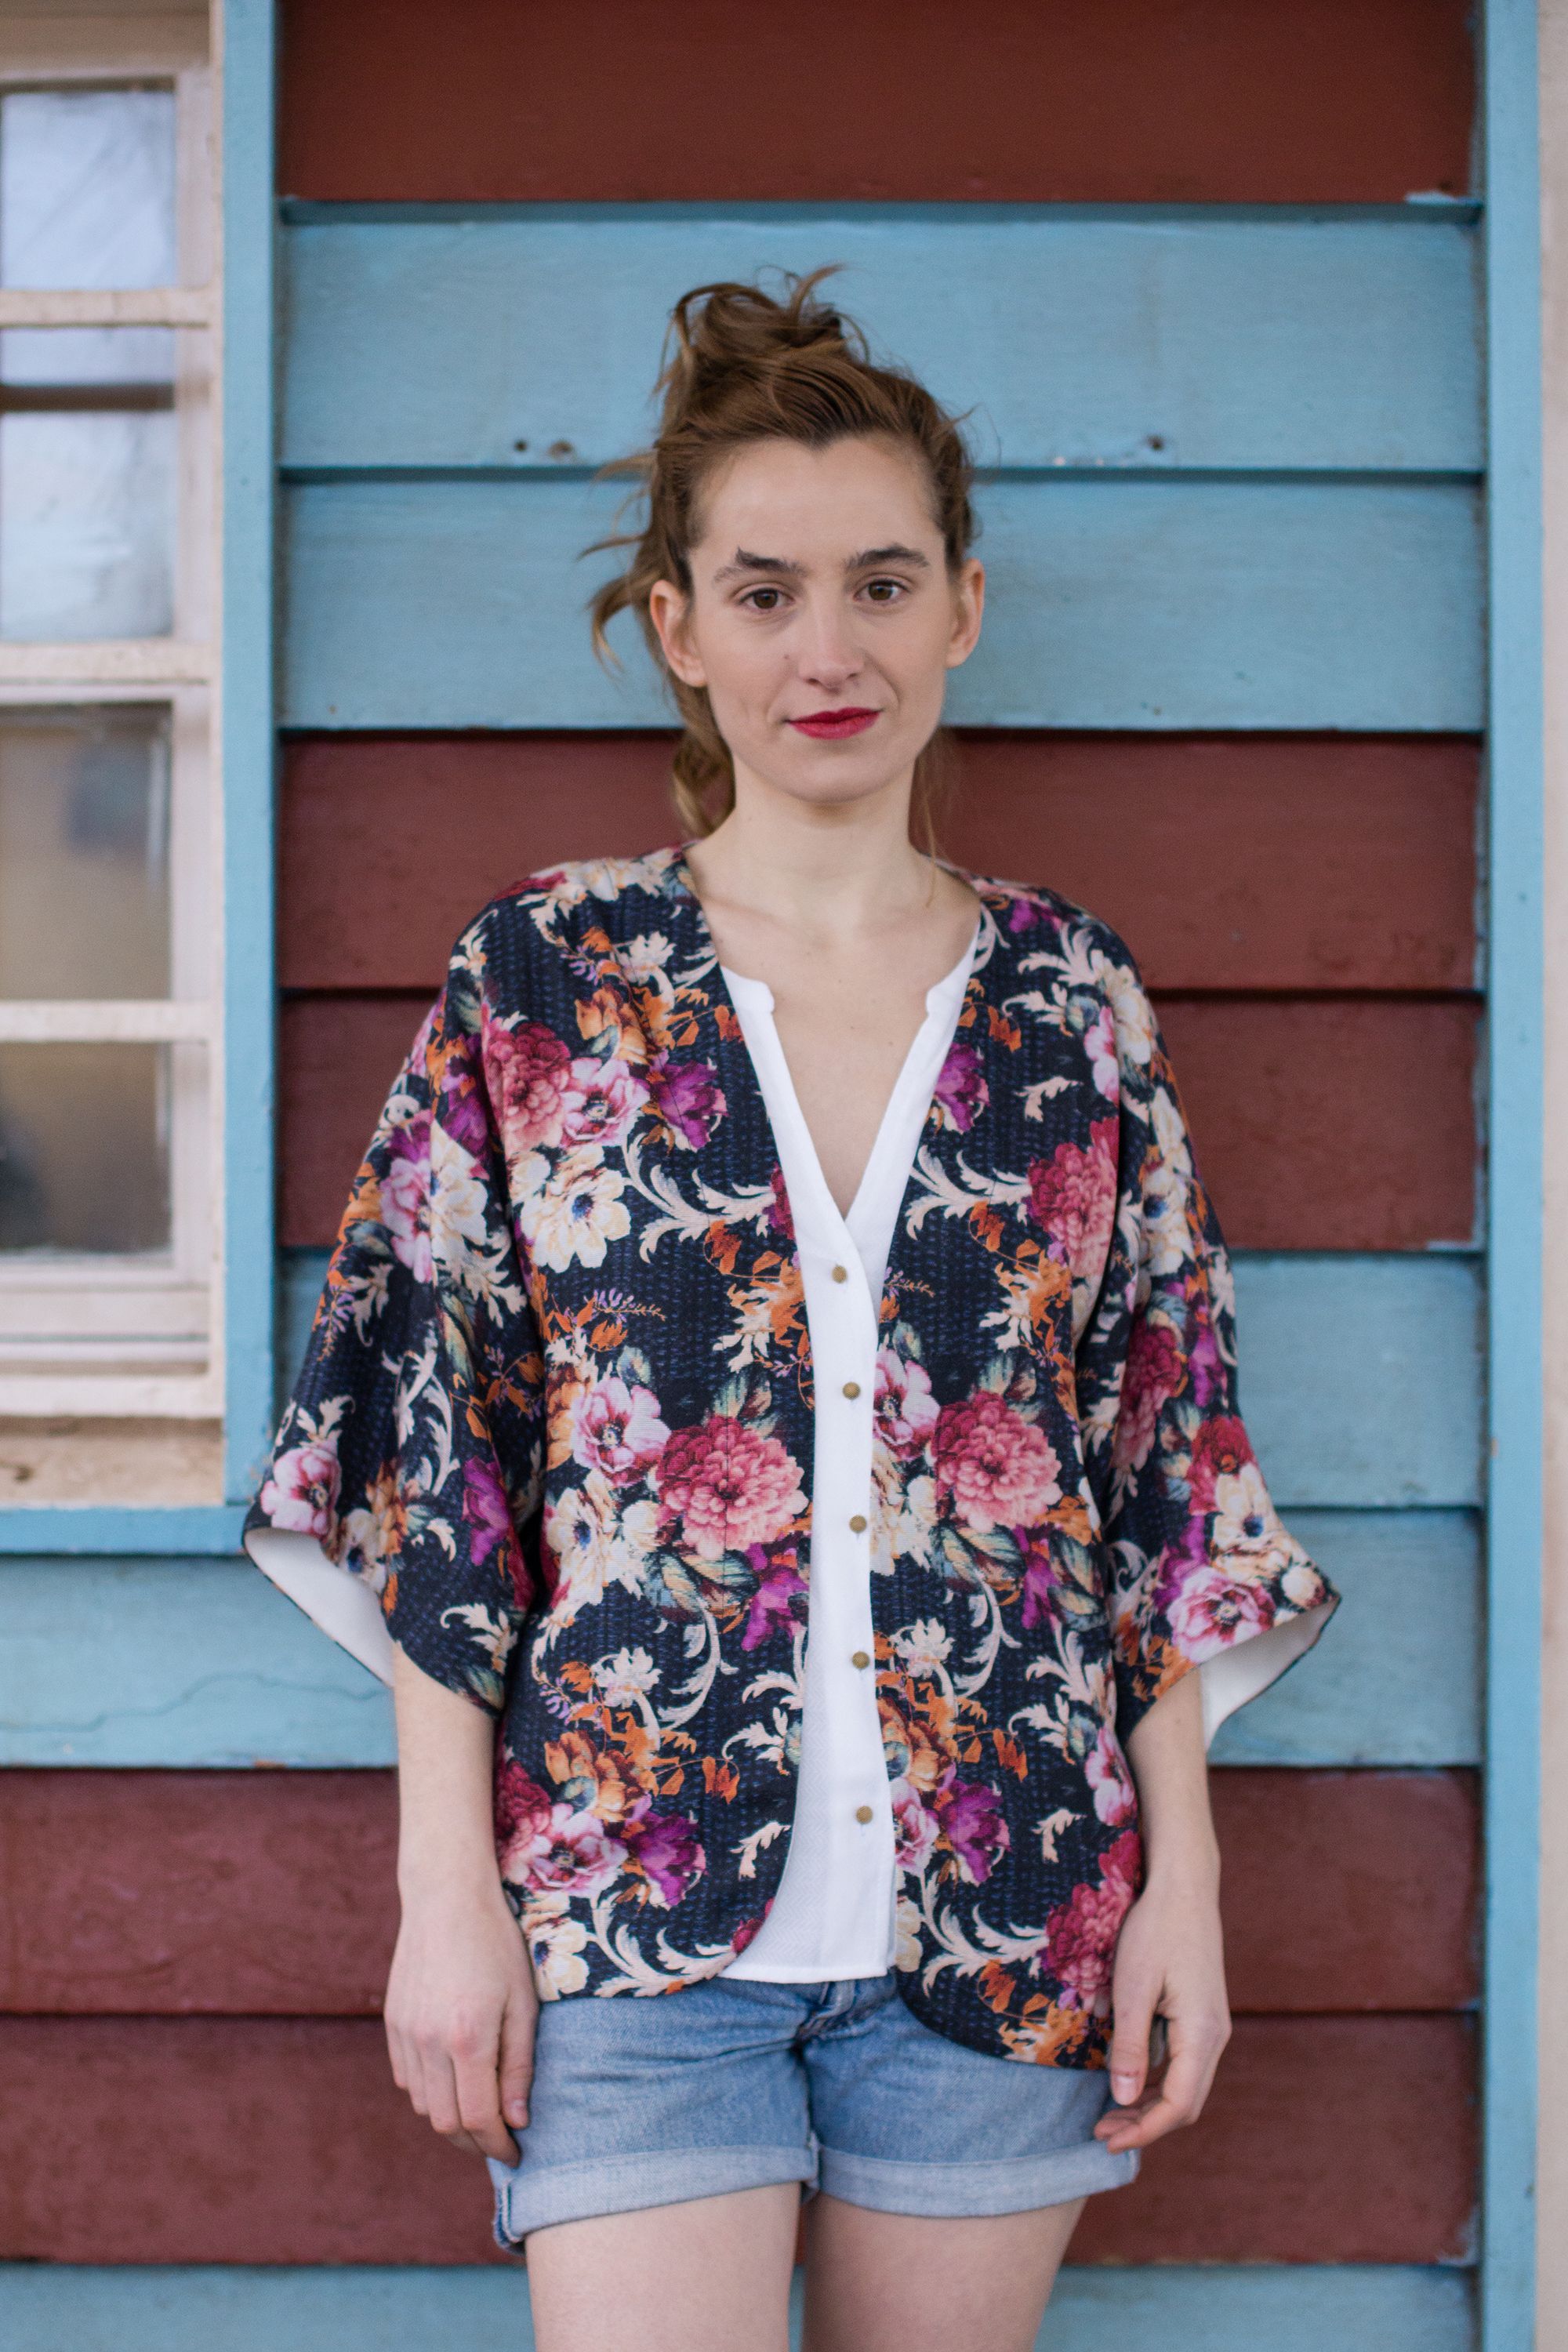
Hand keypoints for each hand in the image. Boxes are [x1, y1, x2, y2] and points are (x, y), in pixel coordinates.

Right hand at [384, 1876, 538, 2163]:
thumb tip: (517, 2120)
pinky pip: (407, 2079)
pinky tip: (454, 2080)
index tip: (517, 2154)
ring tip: (481, 2111)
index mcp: (467, 2038)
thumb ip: (519, 2065)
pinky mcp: (393, 2023)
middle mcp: (428, 2042)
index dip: (499, 2146)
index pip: (478, 2119)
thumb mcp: (523, 2001)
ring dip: (452, 2119)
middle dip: (475, 2142)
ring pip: (424, 2106)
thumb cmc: (496, 1944)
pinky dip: (430, 2092)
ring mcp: (405, 2033)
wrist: (446, 1898)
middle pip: (446, 2123)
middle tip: (501, 2139)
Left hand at [1092, 1864, 1229, 2154]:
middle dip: (1144, 2123)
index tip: (1106, 2139)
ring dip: (1150, 2104)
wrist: (1185, 1886)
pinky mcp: (1202, 2014)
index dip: (1143, 2129)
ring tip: (1109, 2113)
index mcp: (1202, 2034)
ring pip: (1186, 2084)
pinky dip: (1157, 2080)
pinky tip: (1128, 2078)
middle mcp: (1215, 2036)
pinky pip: (1183, 2062)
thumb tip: (1123, 2099)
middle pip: (1185, 2102)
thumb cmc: (1156, 1930)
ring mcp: (1212, 2026)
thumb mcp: (1134, 1987)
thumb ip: (1129, 2045)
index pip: (1178, 2105)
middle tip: (1101, 2131)